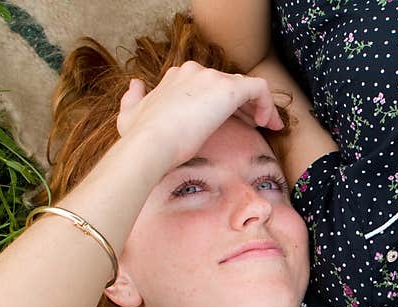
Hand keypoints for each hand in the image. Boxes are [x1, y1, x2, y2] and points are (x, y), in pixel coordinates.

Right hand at [116, 61, 284, 168]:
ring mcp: (212, 78)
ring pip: (246, 86)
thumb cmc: (140, 136)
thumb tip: (135, 84)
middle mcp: (195, 72)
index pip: (209, 83)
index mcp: (177, 78)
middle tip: (254, 124)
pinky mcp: (229, 89)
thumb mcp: (128, 115)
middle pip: (229, 83)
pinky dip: (269, 104)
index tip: (232, 121)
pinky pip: (261, 89)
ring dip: (259, 105)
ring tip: (267, 125)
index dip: (222, 102)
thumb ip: (133, 98)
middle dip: (244, 105)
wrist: (150, 143)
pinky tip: (268, 125)